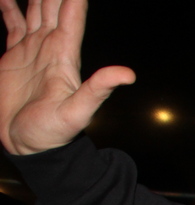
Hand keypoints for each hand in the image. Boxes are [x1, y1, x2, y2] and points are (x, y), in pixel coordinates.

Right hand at [1, 0, 133, 154]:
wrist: (29, 146)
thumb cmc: (53, 133)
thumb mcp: (78, 112)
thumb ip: (99, 90)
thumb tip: (128, 74)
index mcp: (64, 55)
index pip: (72, 17)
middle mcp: (50, 47)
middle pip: (54, 7)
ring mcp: (32, 50)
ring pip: (35, 11)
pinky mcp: (15, 56)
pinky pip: (13, 24)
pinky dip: (10, 8)